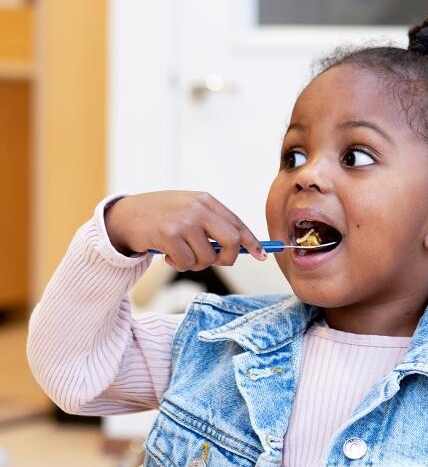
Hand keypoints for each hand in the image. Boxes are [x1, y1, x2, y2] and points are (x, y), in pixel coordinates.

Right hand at [104, 191, 265, 270]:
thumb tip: (240, 247)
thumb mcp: (188, 210)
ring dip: (196, 264)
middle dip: (227, 259)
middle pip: (231, 242)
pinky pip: (188, 263)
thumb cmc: (160, 216)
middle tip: (214, 261)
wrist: (125, 215)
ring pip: (208, 257)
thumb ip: (211, 224)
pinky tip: (168, 256)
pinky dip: (180, 265)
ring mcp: (184, 221)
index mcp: (206, 200)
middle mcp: (198, 208)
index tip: (263, 255)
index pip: (237, 223)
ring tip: (181, 255)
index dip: (252, 242)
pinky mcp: (169, 236)